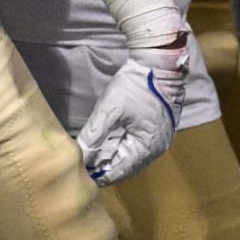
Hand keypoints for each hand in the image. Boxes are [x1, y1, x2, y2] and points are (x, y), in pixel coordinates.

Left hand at [75, 41, 187, 183]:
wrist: (159, 63)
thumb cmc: (136, 86)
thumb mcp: (111, 108)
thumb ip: (95, 133)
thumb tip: (80, 153)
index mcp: (147, 148)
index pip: (121, 171)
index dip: (101, 174)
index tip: (81, 176)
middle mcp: (154, 149)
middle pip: (125, 164)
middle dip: (104, 165)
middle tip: (81, 167)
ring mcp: (155, 138)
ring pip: (128, 154)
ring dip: (110, 155)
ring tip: (88, 157)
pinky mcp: (152, 127)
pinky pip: (133, 143)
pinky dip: (118, 145)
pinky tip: (102, 145)